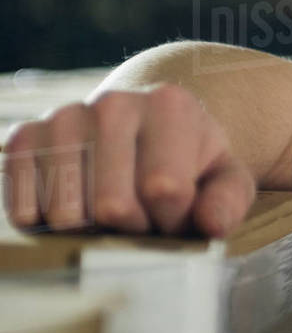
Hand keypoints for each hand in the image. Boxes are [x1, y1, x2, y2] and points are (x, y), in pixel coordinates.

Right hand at [2, 83, 255, 236]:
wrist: (144, 130)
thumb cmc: (191, 163)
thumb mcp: (225, 177)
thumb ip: (228, 200)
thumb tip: (212, 224)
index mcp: (170, 105)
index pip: (164, 189)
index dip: (172, 218)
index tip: (177, 210)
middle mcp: (114, 103)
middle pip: (112, 205)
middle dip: (132, 227)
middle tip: (144, 215)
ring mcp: (64, 117)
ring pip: (66, 213)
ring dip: (92, 229)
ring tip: (113, 208)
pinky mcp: (23, 138)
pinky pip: (23, 207)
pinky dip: (48, 225)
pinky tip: (75, 208)